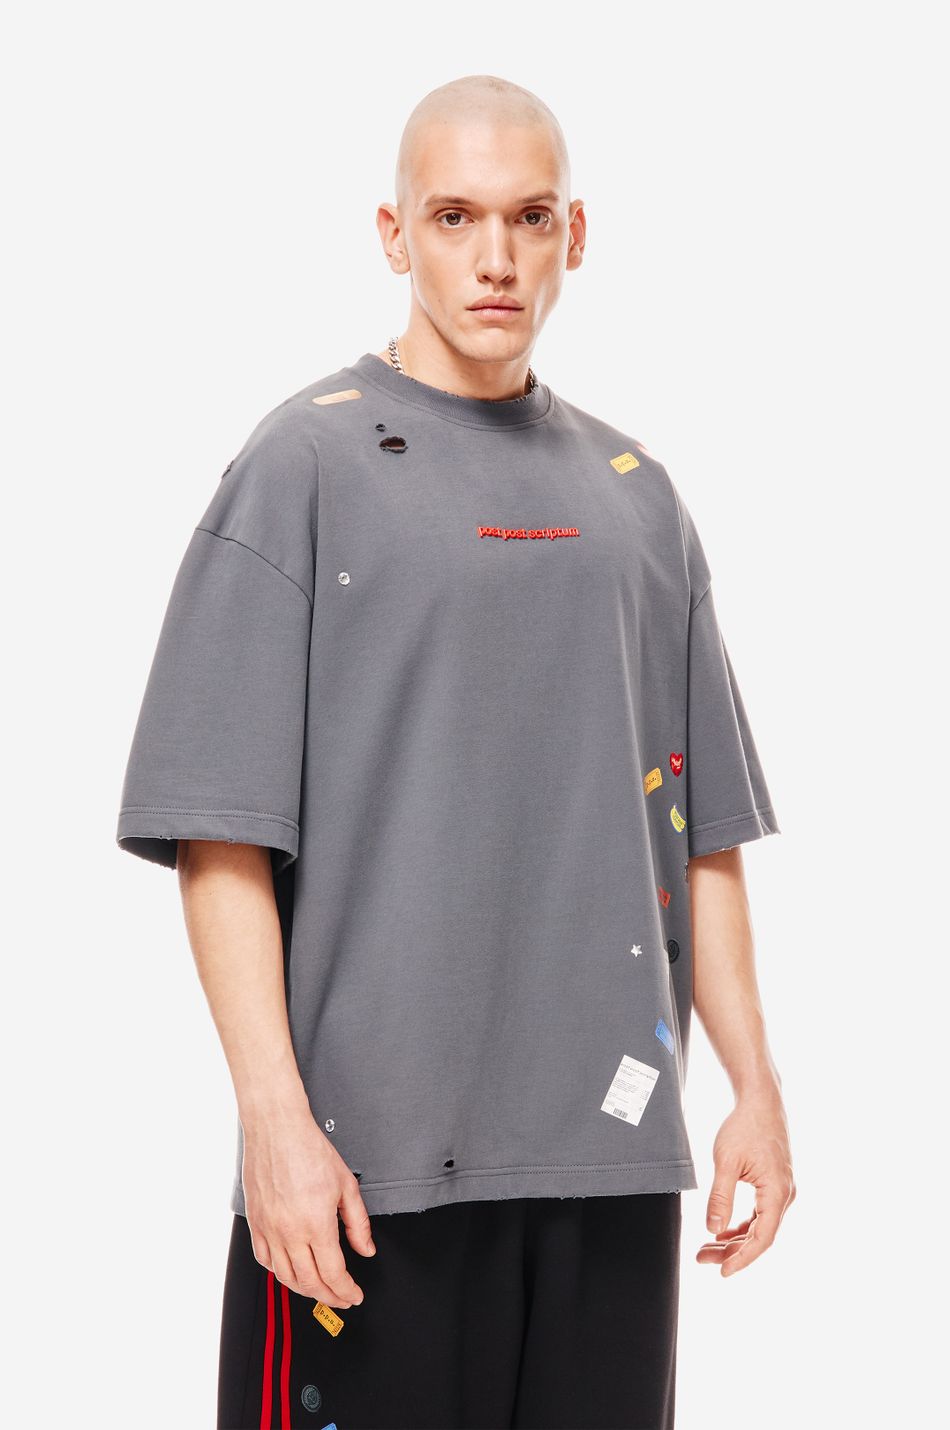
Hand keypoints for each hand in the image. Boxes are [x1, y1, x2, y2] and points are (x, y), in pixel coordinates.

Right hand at [241, 1105, 375, 1307]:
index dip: (346, 1291)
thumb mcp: (346, 1185)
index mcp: (316, 1224)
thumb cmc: (309, 1150)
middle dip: (329, 1296)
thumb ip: (358, 1223)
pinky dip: (279, 1273)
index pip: (333, 1273)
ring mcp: (269, 1230)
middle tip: (341, 1298)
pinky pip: (264, 1260)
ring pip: (285, 1277)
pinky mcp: (255, 1224)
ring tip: (319, 1289)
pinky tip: (290, 1271)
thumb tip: (365, 1249)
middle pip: (310, 1282)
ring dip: (304, 1290)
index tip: (354, 1295)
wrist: (278, 1131)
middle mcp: (289, 1232)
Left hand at [696, 1093, 795, 1276]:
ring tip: (706, 1248)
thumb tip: (713, 1230)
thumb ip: (720, 1197)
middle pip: (760, 1236)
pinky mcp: (774, 1184)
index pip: (762, 1239)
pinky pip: (760, 1214)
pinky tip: (721, 1231)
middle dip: (731, 1251)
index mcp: (777, 1193)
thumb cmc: (744, 1126)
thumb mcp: (726, 1162)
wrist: (761, 1101)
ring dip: (735, 1240)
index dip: (742, 1259)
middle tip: (701, 1258)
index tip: (722, 1272)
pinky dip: (742, 1225)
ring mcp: (781, 1190)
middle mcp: (785, 1195)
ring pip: (760, 1227)